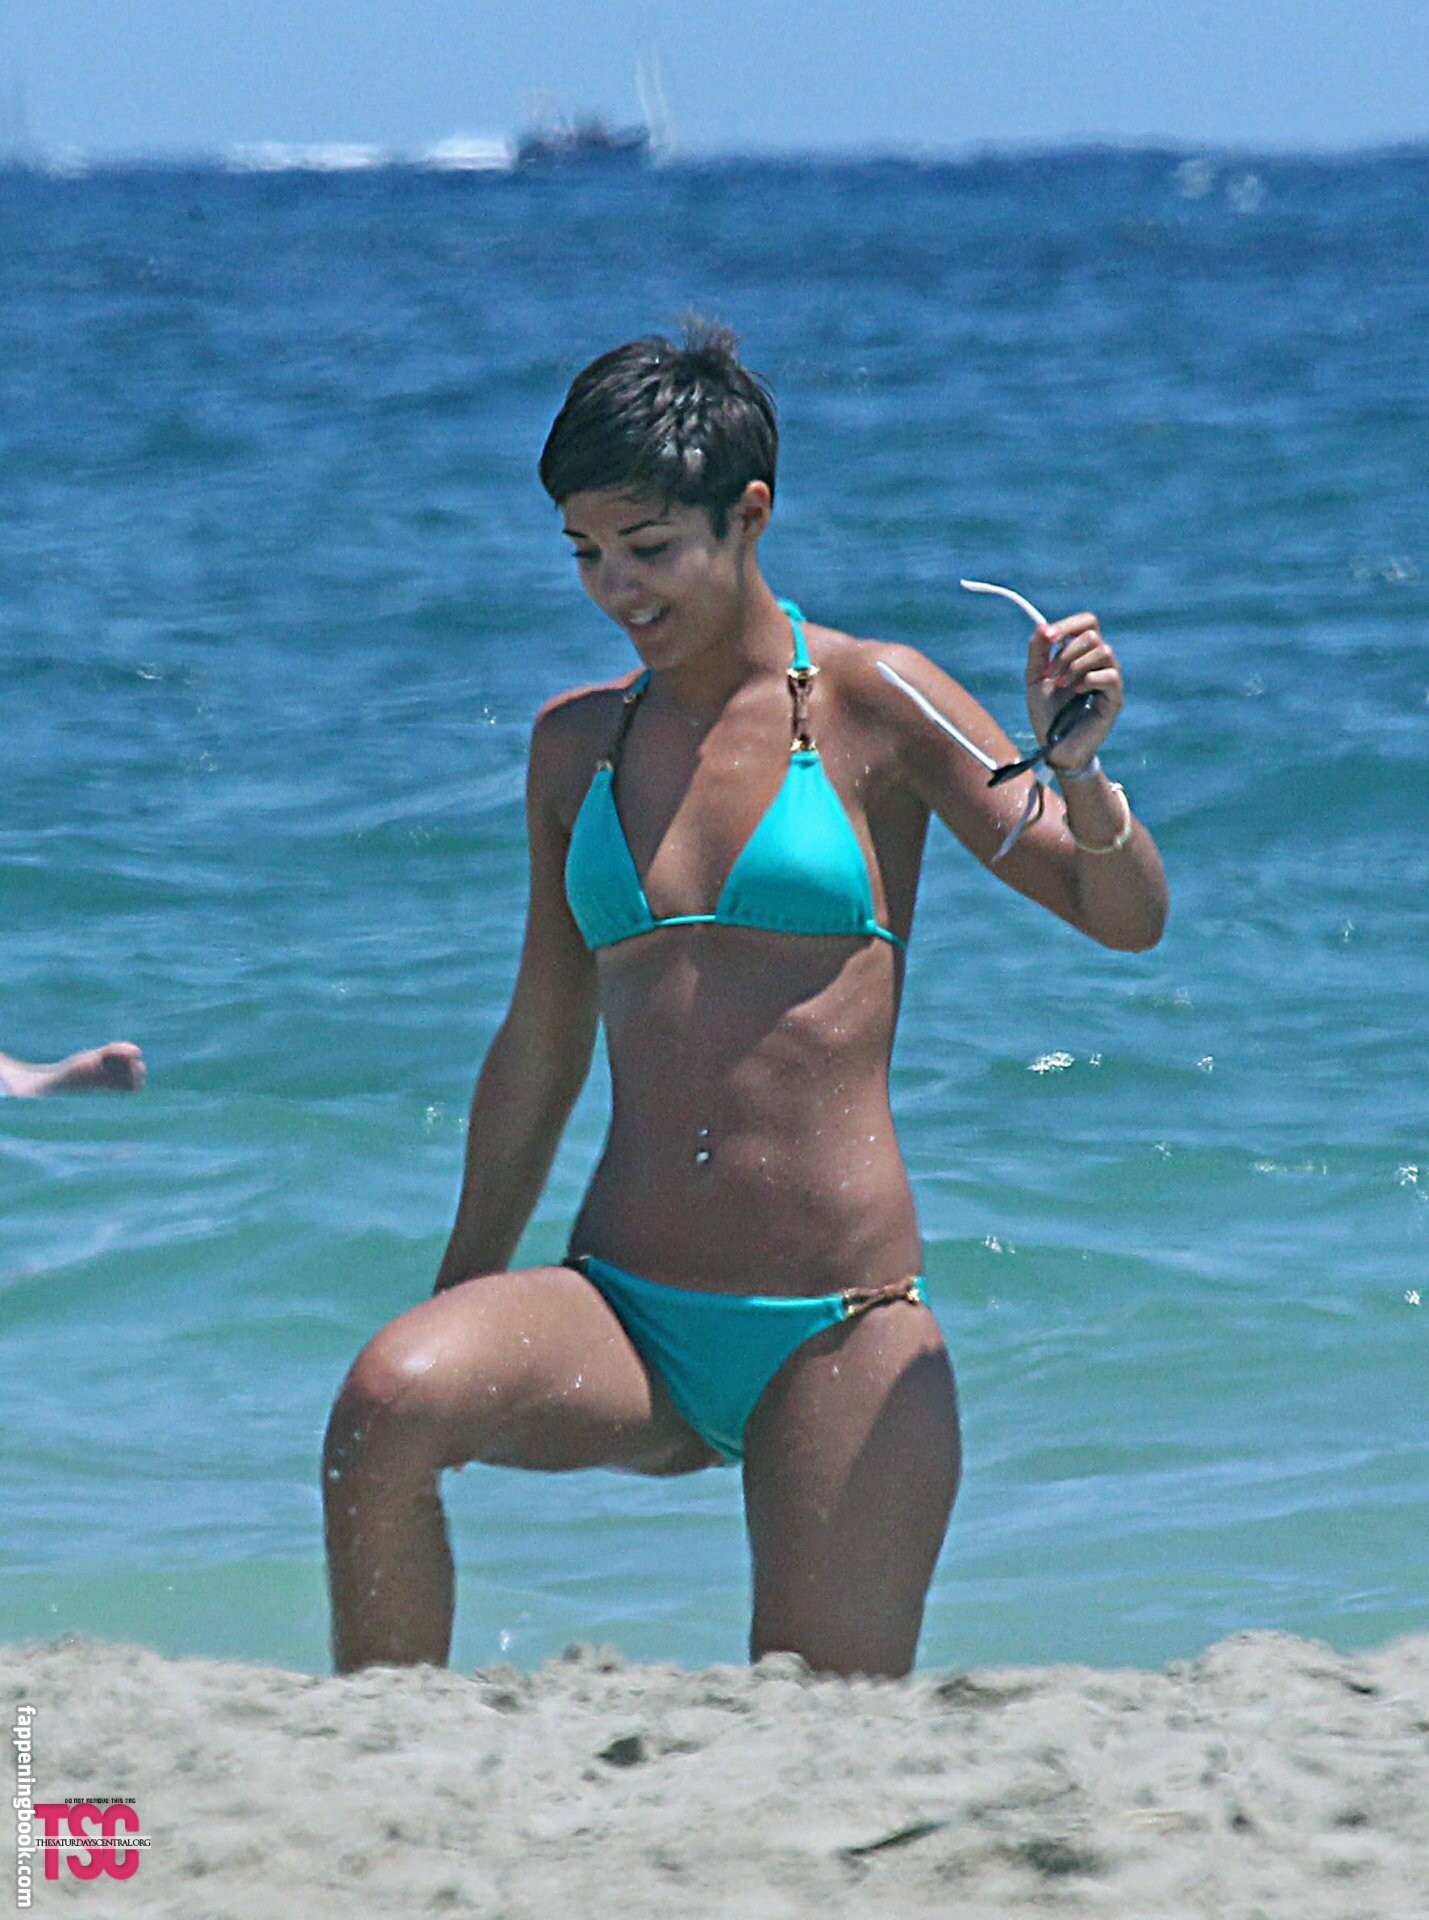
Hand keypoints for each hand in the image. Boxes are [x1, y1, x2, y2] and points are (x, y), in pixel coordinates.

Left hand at [1026, 614, 1123, 771]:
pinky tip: (1076, 692)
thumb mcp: (1036, 679)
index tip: (1048, 636)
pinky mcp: (1114, 699)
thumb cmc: (1047, 714)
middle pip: (1092, 634)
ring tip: (1061, 685)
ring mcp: (1109, 680)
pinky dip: (1089, 679)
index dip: (1068, 624)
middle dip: (1066, 651)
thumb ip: (1038, 652)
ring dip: (1075, 665)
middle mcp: (1099, 663)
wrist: (1054, 748)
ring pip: (1103, 651)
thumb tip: (1042, 627)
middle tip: (1051, 674)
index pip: (1087, 623)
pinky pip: (1110, 676)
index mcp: (1082, 654)